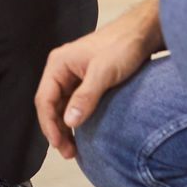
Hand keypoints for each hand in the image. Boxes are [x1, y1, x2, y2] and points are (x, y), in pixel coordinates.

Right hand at [35, 0, 162, 159]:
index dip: (48, 124)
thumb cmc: (122, 46)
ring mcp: (73, 76)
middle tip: (68, 152)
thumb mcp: (104, 72)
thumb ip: (85, 97)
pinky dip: (76, 119)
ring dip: (65, 127)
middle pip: (51, 105)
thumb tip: (69, 121)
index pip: (44, 99)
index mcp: (58, 64)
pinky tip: (82, 133)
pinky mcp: (86, 81)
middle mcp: (62, 70)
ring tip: (73, 149)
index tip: (58, 144)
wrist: (142, 34)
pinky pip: (74, 104)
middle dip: (56, 130)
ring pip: (62, 107)